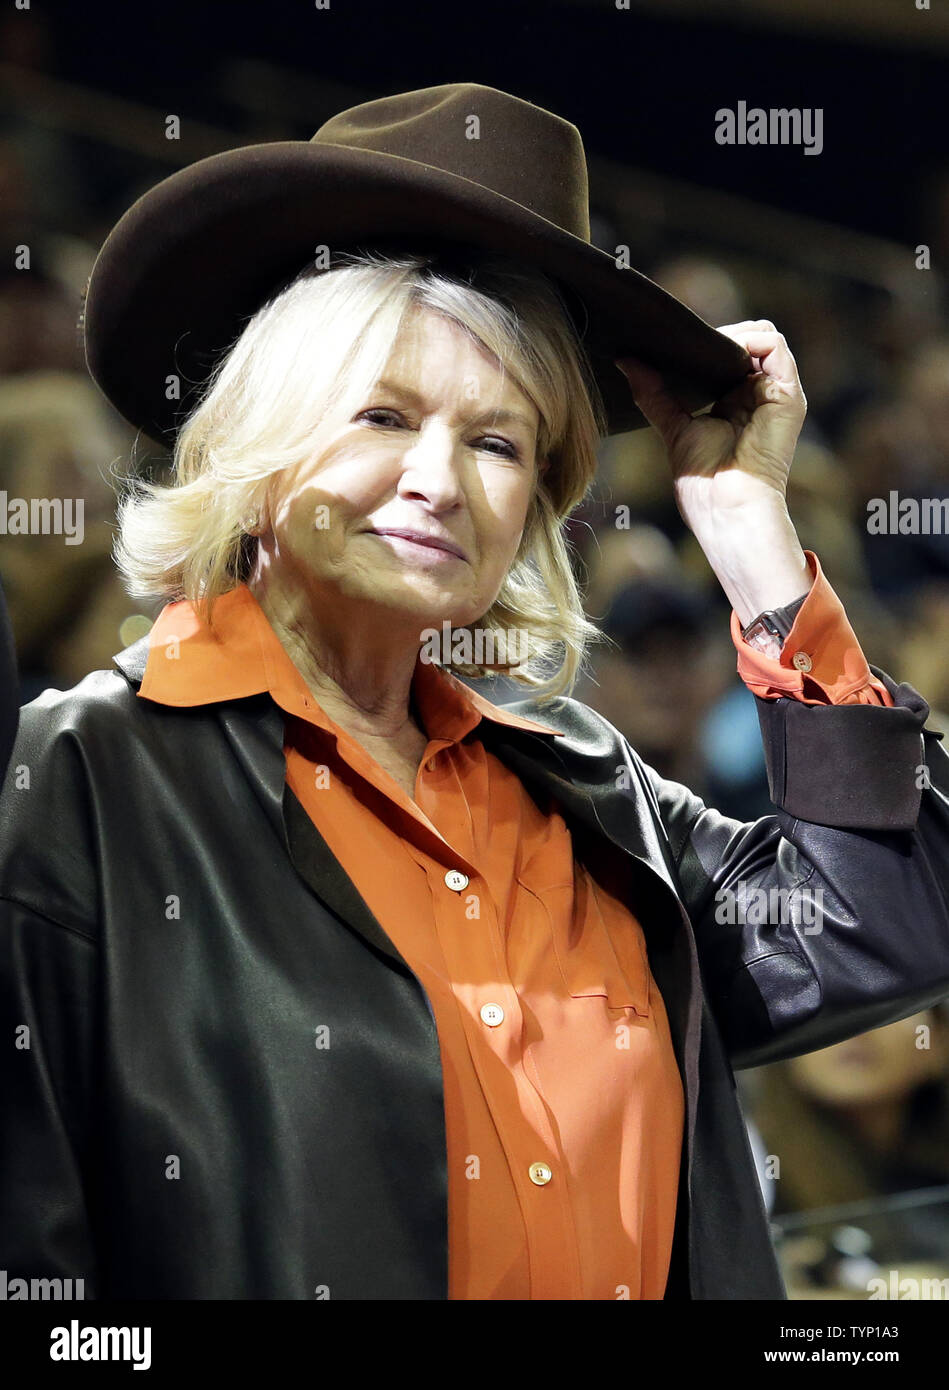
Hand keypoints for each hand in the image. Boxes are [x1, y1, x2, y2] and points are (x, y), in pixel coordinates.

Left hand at [615, 321, 806, 535]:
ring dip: (730, 334)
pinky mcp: (787, 394)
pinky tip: (719, 354)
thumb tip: (626, 361)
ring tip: (700, 349)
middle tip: (680, 343)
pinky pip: (774, 346)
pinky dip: (746, 340)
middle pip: (745, 340)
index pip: (727, 354)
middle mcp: (759, 394)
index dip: (703, 343)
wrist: (726, 509)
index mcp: (736, 402)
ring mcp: (775, 393)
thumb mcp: (675, 428)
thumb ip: (655, 394)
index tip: (670, 343)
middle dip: (715, 334)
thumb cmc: (704, 483)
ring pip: (761, 336)